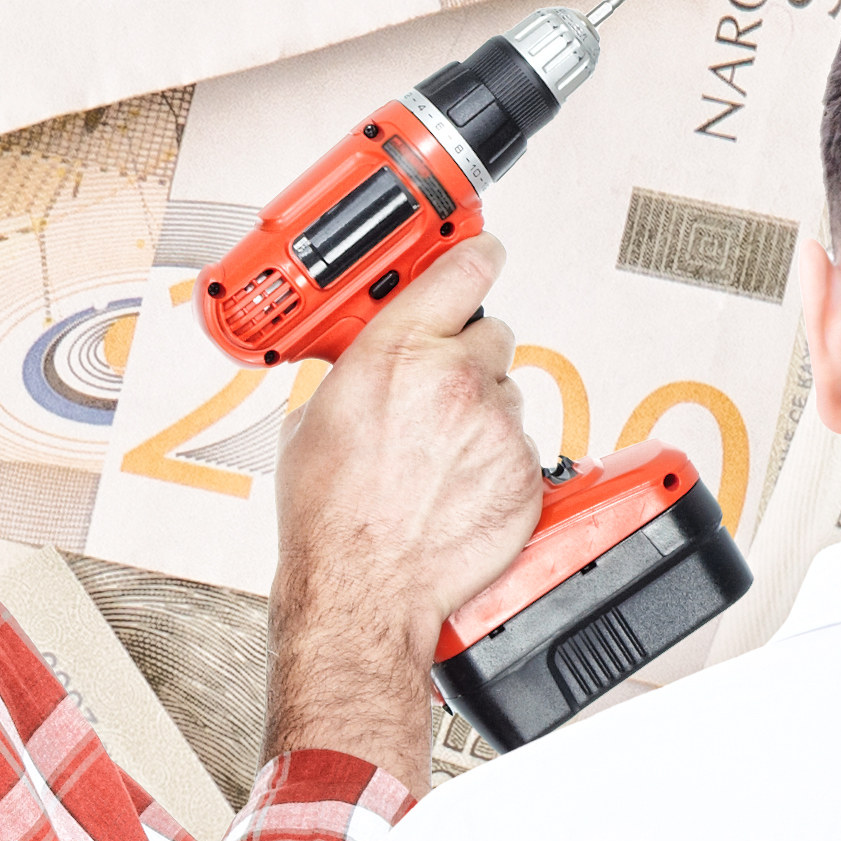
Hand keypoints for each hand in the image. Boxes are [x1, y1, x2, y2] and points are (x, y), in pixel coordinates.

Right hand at [263, 236, 542, 773]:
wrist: (363, 589)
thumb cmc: (332, 518)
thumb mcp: (316, 419)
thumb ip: (355, 371)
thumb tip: (368, 362)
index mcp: (398, 350)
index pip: (464, 267)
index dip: (474, 255)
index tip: (479, 251)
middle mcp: (456, 378)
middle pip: (492, 331)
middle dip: (469, 354)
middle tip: (441, 389)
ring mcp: (496, 426)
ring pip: (509, 394)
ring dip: (484, 414)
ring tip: (442, 456)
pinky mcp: (524, 473)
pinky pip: (521, 448)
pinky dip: (498, 462)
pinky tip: (460, 488)